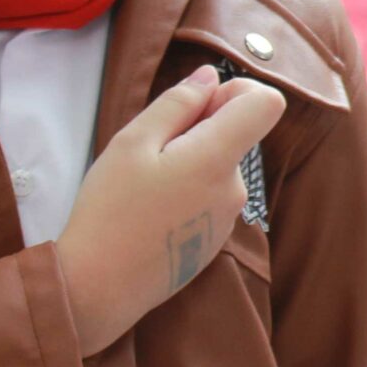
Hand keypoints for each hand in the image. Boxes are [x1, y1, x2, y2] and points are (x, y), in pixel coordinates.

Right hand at [53, 64, 286, 354]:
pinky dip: (187, 190)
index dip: (237, 91)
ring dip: (189, 161)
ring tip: (144, 184)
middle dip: (201, 128)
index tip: (197, 104)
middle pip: (238, 135)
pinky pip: (210, 196)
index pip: (267, 104)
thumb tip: (211, 77)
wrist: (98, 289)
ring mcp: (227, 219)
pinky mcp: (213, 241)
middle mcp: (235, 190)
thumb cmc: (110, 210)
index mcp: (219, 160)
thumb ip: (178, 103)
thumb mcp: (133, 143)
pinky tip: (149, 210)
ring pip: (219, 166)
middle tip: (150, 149)